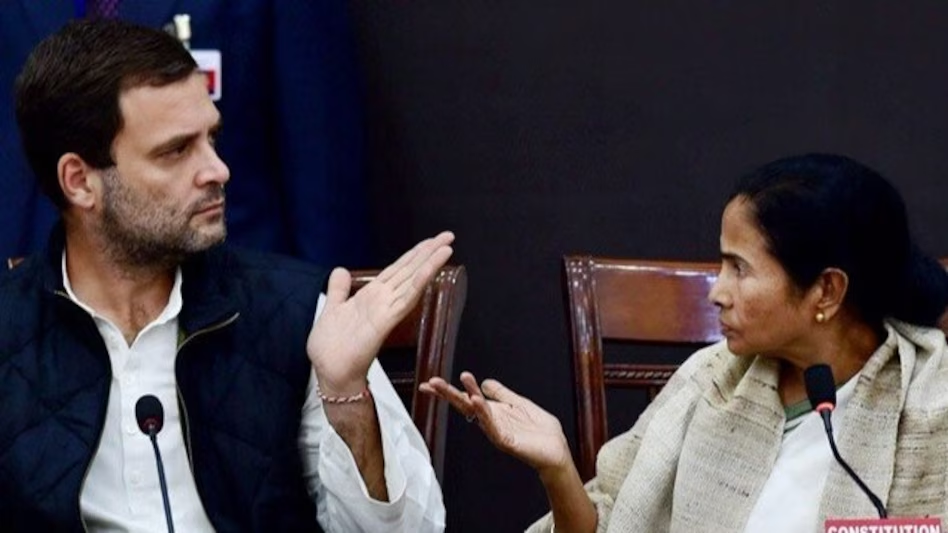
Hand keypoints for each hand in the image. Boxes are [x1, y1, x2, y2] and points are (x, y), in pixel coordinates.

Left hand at [308, 231, 454, 393]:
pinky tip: (430, 269)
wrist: (330, 373)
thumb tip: (340, 270)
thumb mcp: (332, 309)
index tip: (430, 241)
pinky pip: (406, 298)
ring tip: (447, 246)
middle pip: (410, 270)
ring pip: (412, 280)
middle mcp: (383, 301)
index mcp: (371, 296)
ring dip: (429, 263)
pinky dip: (419, 282)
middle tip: (448, 235)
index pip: (397, 269)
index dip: (414, 254)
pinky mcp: (385, 321)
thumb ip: (338, 290)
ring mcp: (386, 310)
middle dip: (429, 252)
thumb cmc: (331, 348)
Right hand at [420, 371, 572, 473]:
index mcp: (493, 411)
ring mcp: (497, 431)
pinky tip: (477, 401)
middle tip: (431, 383)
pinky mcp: (507, 440)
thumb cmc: (540, 431)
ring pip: (477, 412)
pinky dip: (483, 414)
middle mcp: (491, 421)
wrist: (557, 451)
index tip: (430, 383)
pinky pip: (492, 426)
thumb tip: (485, 382)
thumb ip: (502, 394)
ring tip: (459, 381)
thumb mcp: (519, 404)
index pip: (466, 398)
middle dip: (448, 394)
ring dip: (467, 397)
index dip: (449, 391)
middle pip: (465, 405)